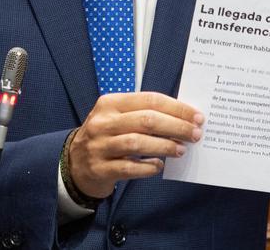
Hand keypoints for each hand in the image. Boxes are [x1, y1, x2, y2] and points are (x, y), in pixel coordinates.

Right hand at [69, 92, 203, 198]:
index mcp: (110, 103)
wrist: (73, 163)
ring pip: (138, 143)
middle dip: (176, 127)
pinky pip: (129, 168)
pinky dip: (148, 167)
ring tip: (181, 150)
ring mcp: (100, 146)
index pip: (149, 100)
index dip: (176, 108)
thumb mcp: (117, 117)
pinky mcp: (100, 169)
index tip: (196, 116)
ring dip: (164, 146)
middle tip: (195, 134)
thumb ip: (143, 114)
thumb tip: (182, 118)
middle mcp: (103, 122)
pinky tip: (159, 166)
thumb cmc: (104, 136)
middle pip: (147, 120)